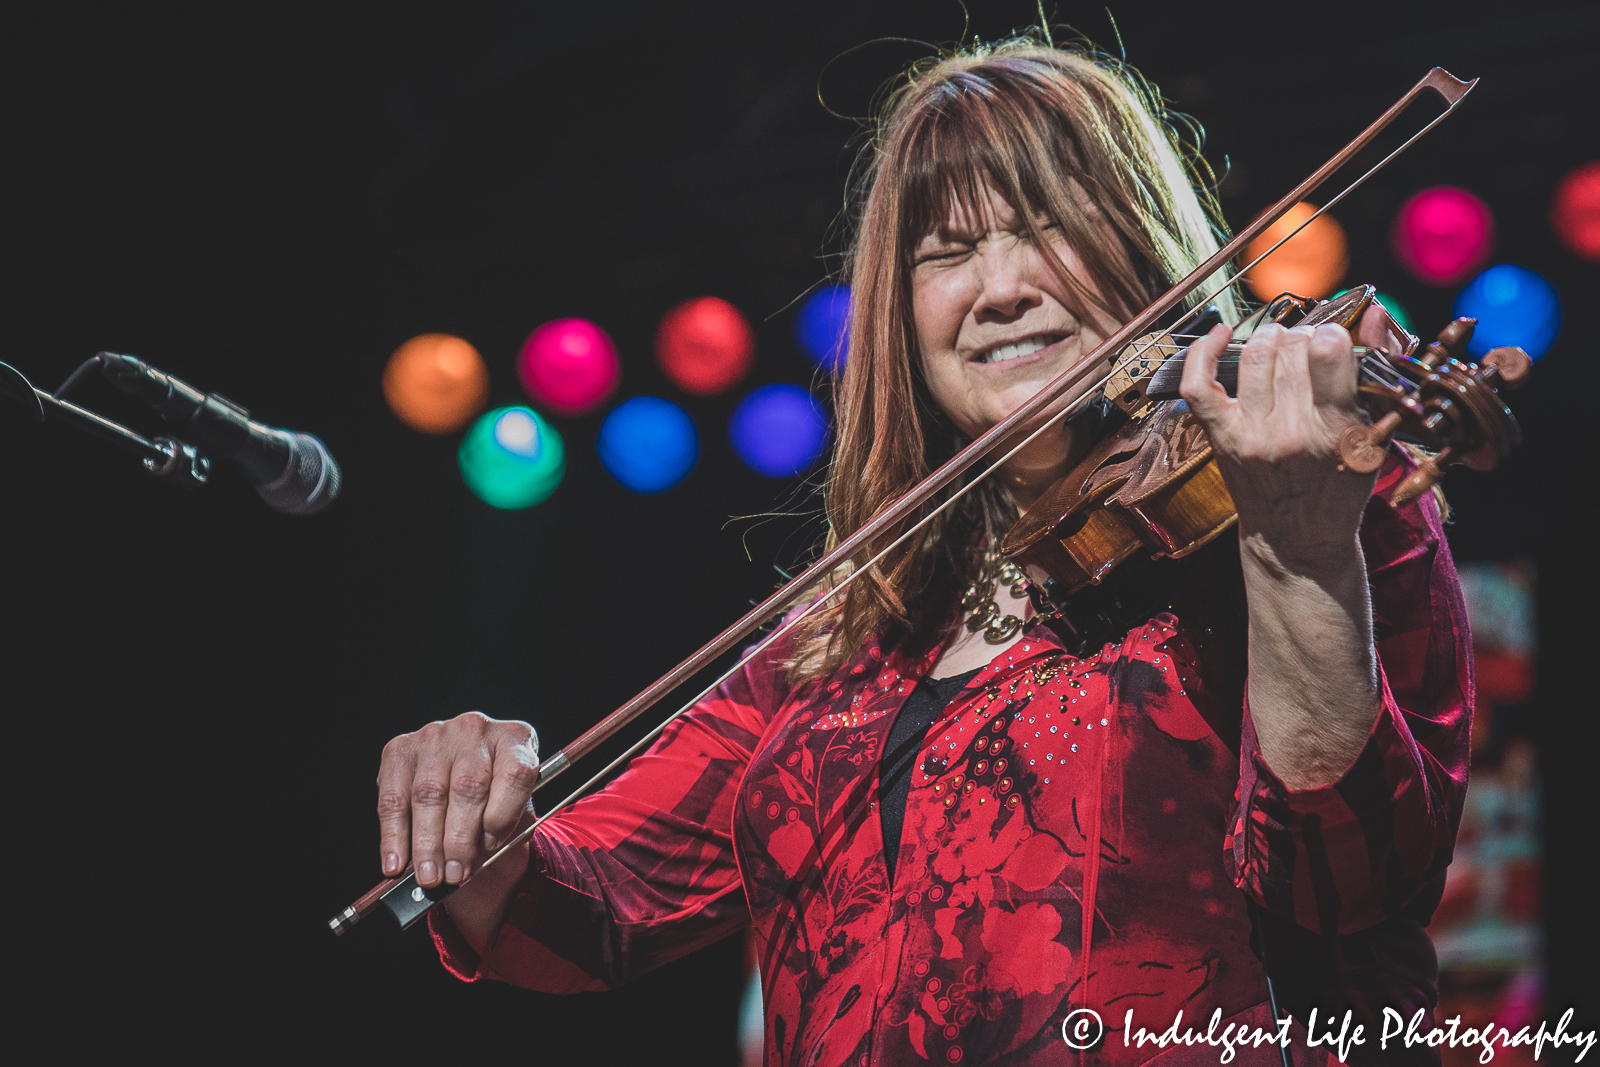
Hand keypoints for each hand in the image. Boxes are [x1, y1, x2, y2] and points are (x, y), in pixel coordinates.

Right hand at [377, 712, 539, 887]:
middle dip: (459, 839)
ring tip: (429, 875)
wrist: (467, 777)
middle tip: (454, 873)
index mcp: (515, 738)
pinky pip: (393, 797)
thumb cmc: (495, 800)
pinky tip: (396, 861)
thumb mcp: (513, 811)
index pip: (516, 773)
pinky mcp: (400, 749)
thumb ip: (500, 833)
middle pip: (468, 786)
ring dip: (426, 842)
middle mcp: (476, 729)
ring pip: (429, 794)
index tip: (491, 845)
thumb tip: (468, 866)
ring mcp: (436, 735)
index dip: (503, 814)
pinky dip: (393, 835)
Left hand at [1179, 309, 1394, 788]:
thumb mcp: (1374, 436)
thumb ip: (1375, 370)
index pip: (1328, 354)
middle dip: (1304, 338)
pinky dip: (1203, 352)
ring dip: (1269, 339)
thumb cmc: (1339, 485)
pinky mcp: (1219, 439)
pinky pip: (1199, 384)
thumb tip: (1375, 312)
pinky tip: (1220, 332)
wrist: (1295, 540)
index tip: (1334, 336)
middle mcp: (1289, 434)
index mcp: (1337, 434)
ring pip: (1252, 356)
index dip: (1331, 333)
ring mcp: (1249, 437)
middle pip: (1290, 350)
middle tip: (1310, 347)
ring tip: (1281, 344)